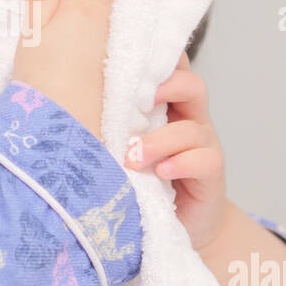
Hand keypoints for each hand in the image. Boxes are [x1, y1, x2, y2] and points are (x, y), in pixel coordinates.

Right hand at [12, 0, 148, 142]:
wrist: (63, 135)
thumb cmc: (40, 89)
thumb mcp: (32, 39)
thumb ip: (39, 2)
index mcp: (78, 12)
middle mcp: (99, 25)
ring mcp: (108, 46)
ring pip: (119, 0)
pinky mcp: (112, 68)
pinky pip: (121, 26)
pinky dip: (125, 10)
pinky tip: (127, 12)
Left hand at [124, 51, 228, 254]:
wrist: (181, 226)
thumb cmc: (146, 183)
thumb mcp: (126, 148)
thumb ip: (114, 127)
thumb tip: (73, 108)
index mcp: (169, 107)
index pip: (172, 71)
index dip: (159, 60)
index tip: (129, 64)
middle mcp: (190, 120)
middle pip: (192, 86)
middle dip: (165, 87)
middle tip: (136, 104)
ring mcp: (204, 146)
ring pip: (192, 128)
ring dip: (160, 140)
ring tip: (133, 158)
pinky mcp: (212, 174)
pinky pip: (205, 160)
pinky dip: (181, 163)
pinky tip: (161, 173)